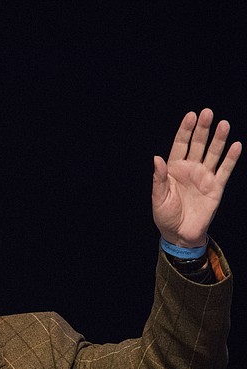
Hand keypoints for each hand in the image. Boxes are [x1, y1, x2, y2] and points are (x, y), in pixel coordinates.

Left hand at [152, 108, 241, 246]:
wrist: (180, 234)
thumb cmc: (165, 215)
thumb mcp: (158, 197)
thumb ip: (159, 178)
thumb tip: (157, 158)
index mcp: (174, 169)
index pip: (180, 144)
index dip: (185, 130)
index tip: (191, 115)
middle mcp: (190, 169)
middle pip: (198, 145)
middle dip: (203, 129)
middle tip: (208, 113)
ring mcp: (204, 176)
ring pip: (213, 154)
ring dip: (218, 139)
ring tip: (223, 124)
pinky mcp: (216, 187)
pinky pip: (225, 170)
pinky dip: (230, 158)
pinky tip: (235, 145)